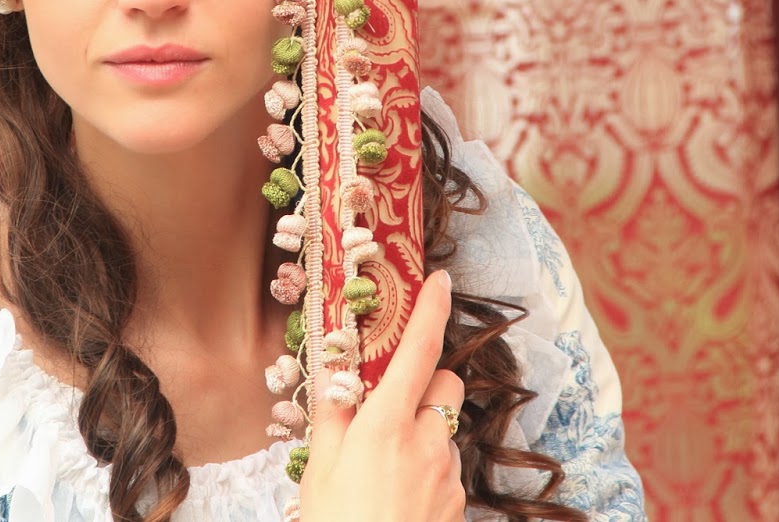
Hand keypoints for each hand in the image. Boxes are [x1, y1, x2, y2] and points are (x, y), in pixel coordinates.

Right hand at [298, 270, 465, 521]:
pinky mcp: (458, 504)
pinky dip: (427, 467)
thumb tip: (335, 367)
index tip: (437, 279)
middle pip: (446, 385)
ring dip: (423, 430)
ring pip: (445, 429)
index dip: (430, 310)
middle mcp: (427, 444)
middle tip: (389, 400)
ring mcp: (448, 476)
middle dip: (425, 380)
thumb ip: (333, 413)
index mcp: (387, 426)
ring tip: (382, 465)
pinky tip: (396, 494)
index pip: (418, 351)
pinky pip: (447, 466)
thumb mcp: (320, 468)